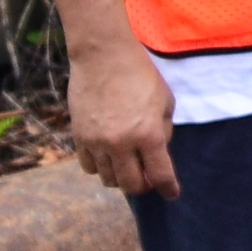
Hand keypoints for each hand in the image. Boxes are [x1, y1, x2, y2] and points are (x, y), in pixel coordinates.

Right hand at [66, 37, 179, 199]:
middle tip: (148, 180)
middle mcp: (122, 143)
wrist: (103, 56)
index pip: (160, 175)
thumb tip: (159, 151)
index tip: (172, 194)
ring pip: (109, 179)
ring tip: (127, 168)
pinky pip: (89, 166)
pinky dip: (100, 168)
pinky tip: (107, 158)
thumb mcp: (165, 101)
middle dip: (144, 187)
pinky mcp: (79, 137)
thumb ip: (163, 129)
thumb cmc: (140, 74)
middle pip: (132, 185)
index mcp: (149, 134)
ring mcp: (98, 142)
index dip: (168, 189)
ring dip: (121, 178)